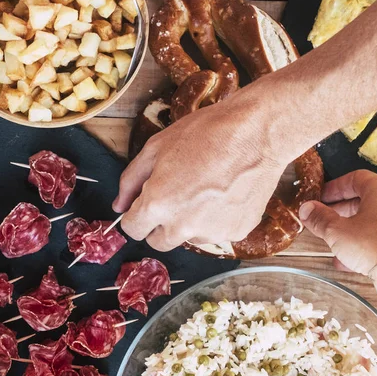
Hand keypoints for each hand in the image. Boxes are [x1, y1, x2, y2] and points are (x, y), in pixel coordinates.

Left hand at [113, 91, 288, 250]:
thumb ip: (130, 182)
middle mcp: (182, 227)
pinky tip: (224, 194)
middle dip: (159, 224)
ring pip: (188, 237)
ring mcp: (211, 232)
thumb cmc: (205, 134)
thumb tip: (119, 207)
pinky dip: (215, 220)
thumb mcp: (156, 148)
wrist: (257, 133)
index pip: (133, 230)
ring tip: (205, 189)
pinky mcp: (236, 233)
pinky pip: (215, 233)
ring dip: (189, 222)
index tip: (144, 205)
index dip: (136, 216)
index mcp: (157, 206)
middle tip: (175, 196)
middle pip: (158, 242)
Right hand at [299, 170, 376, 301]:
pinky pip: (375, 240)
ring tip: (329, 240)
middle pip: (362, 200)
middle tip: (321, 218)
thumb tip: (307, 209)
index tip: (321, 196)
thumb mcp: (337, 231)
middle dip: (338, 210)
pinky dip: (358, 246)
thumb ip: (320, 218)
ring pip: (368, 222)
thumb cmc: (375, 246)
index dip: (335, 186)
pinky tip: (344, 260)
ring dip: (346, 229)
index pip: (356, 178)